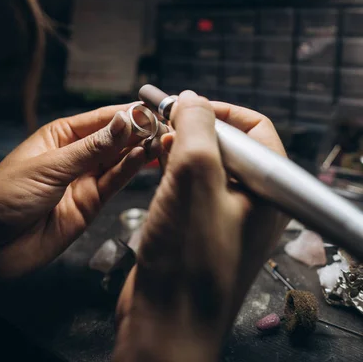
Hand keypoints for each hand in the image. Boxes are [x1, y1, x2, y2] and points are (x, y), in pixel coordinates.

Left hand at [0, 104, 161, 287]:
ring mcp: (85, 180)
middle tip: (163, 124)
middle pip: (115, 139)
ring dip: (140, 150)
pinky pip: (115, 183)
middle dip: (138, 131)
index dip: (127, 113)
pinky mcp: (91, 204)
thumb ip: (91, 148)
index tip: (150, 109)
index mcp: (61, 136)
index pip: (101, 119)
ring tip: (161, 139)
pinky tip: (144, 158)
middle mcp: (76, 156)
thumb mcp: (49, 166)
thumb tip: (123, 122)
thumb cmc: (4, 197)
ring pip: (119, 160)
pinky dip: (131, 170)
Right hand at [114, 92, 286, 361]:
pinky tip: (153, 165)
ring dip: (180, 147)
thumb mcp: (194, 179)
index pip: (256, 129)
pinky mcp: (200, 227)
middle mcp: (253, 202)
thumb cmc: (186, 261)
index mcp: (268, 191)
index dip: (221, 111)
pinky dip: (173, 169)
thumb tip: (192, 99)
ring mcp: (226, 216)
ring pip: (206, 164)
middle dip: (195, 128)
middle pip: (229, 144)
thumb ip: (198, 128)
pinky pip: (191, 185)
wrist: (165, 324)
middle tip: (164, 124)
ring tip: (155, 143)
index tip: (187, 106)